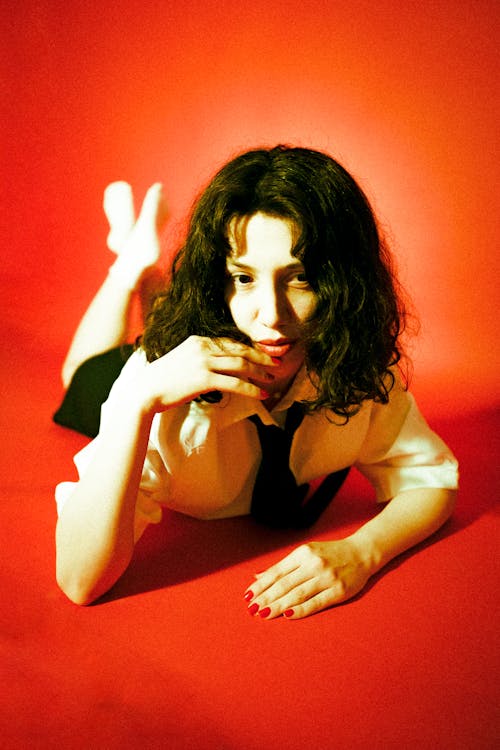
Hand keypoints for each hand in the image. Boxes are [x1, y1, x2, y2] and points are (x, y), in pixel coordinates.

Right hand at [137, 335, 276, 412]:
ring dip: (260, 374)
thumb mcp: (182, 360)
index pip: (231, 342)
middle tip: (276, 365)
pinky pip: (235, 383)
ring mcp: (203, 362)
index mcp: (198, 340)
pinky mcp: (204, 379)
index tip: (264, 356)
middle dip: (262, 358)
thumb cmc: (162, 380)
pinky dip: (251, 389)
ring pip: (241, 365)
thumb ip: (201, 358)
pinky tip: (261, 395)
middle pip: (241, 350)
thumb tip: (220, 366)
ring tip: (271, 382)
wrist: (144, 391)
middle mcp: (202, 347)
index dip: (251, 349)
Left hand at [244, 539, 372, 619]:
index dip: (261, 585)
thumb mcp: (306, 553)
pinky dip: (301, 609)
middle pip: (285, 584)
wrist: (362, 553)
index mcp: (303, 553)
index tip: (248, 596)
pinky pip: (316, 603)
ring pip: (298, 594)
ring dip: (279, 605)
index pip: (277, 571)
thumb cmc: (330, 554)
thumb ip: (283, 566)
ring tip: (264, 614)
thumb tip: (258, 576)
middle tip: (252, 609)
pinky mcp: (339, 591)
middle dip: (266, 597)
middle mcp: (314, 564)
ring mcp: (327, 577)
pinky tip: (287, 614)